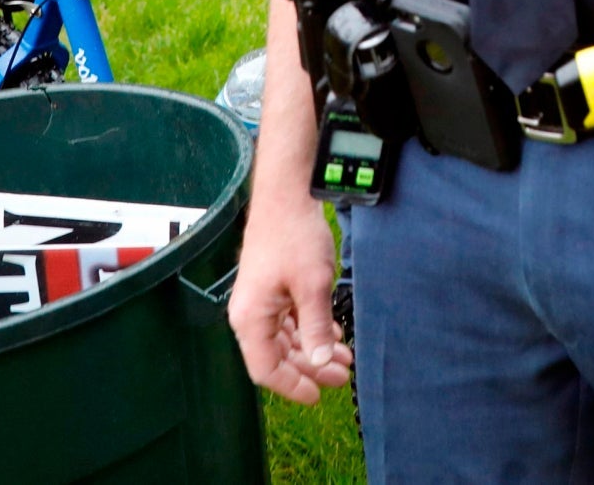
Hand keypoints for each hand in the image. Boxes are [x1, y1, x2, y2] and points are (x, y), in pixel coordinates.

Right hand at [227, 191, 350, 404]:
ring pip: (286, 338)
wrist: (287, 196)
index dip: (292, 386)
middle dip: (310, 368)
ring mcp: (260, 302)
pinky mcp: (272, 289)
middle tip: (343, 376)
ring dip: (313, 349)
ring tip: (344, 358)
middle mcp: (249, 315)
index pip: (266, 369)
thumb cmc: (295, 238)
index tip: (319, 396)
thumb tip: (320, 361)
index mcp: (249, 320)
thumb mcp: (312, 286)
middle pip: (278, 356)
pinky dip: (309, 329)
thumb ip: (315, 326)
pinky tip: (333, 334)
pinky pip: (289, 320)